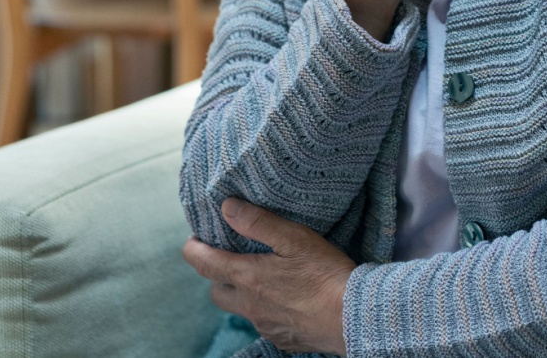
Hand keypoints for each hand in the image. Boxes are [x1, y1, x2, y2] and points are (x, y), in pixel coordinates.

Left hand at [182, 199, 355, 354]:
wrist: (353, 317)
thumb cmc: (325, 273)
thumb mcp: (293, 237)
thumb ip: (257, 222)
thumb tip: (226, 207)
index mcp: (247, 278)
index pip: (203, 264)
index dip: (193, 250)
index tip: (194, 240)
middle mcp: (250, 306)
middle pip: (216, 291)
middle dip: (216, 274)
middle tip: (229, 258)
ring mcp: (265, 326)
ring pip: (240, 309)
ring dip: (242, 293)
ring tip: (263, 277)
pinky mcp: (282, 339)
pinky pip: (263, 323)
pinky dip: (266, 309)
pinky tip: (287, 299)